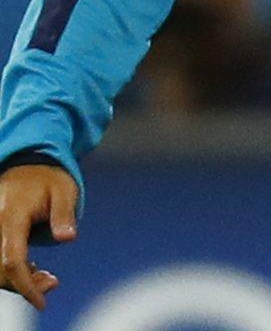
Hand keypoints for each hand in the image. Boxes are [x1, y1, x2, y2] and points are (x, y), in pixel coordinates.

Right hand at [0, 163, 76, 309]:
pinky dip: (14, 272)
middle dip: (25, 285)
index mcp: (11, 215)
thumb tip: (67, 238)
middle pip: (1, 269)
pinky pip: (0, 261)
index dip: (24, 284)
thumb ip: (64, 214)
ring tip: (47, 278)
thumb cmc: (48, 179)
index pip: (12, 258)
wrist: (26, 167)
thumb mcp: (64, 190)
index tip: (40, 301)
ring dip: (19, 281)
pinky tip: (34, 271)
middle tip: (53, 283)